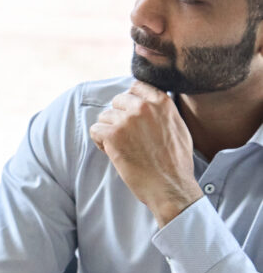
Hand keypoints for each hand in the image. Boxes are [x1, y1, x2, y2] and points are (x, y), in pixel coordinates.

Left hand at [88, 81, 202, 225]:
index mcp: (162, 102)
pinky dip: (100, 142)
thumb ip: (162, 111)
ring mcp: (127, 119)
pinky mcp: (113, 134)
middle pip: (118, 100)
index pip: (136, 87)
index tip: (132, 115)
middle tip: (127, 136)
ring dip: (109, 131)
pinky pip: (95, 130)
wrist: (170, 185)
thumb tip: (149, 101)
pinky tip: (114, 152)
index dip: (130, 101)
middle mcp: (143, 106)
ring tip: (123, 146)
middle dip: (118, 117)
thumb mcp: (178, 126)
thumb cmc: (175, 161)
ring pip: (105, 116)